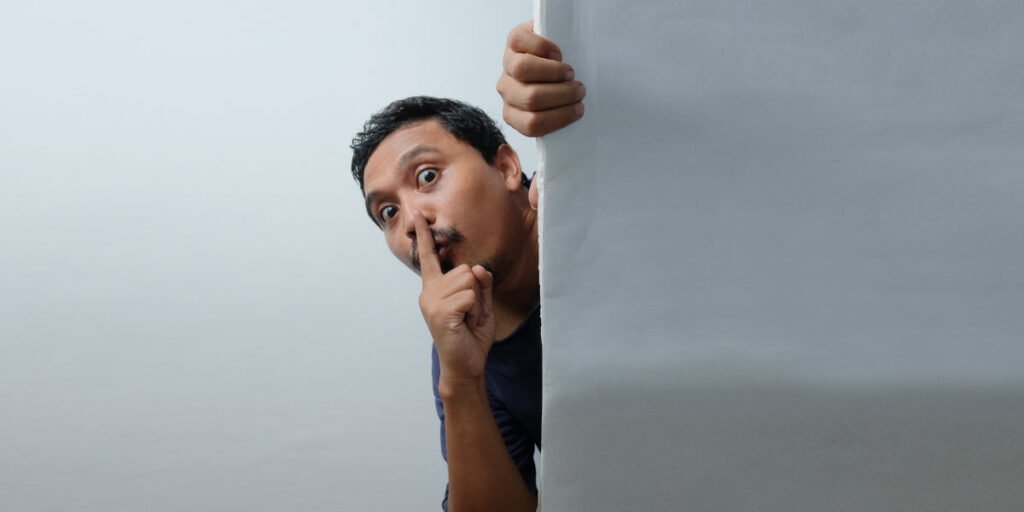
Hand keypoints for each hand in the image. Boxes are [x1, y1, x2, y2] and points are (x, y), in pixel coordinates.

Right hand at [415, 213, 495, 385]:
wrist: (465, 366)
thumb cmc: (470, 337)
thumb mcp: (480, 305)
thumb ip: (480, 284)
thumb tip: (476, 268)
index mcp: (435, 289)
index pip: (429, 258)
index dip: (426, 236)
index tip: (418, 215)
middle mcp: (428, 292)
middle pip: (465, 269)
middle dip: (477, 291)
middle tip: (469, 315)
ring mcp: (432, 301)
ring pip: (469, 281)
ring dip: (477, 302)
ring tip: (467, 320)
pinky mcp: (440, 311)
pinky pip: (470, 295)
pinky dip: (475, 310)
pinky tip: (466, 324)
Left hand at [497, 20, 585, 136]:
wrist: (555, 49)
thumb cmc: (559, 83)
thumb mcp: (560, 105)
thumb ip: (562, 114)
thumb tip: (579, 111)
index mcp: (515, 114)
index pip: (532, 125)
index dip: (559, 118)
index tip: (579, 108)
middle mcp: (508, 91)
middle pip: (530, 98)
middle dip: (563, 94)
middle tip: (579, 89)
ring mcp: (507, 65)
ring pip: (522, 69)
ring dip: (554, 72)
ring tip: (570, 73)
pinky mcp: (512, 41)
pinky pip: (520, 42)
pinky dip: (543, 47)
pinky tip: (556, 54)